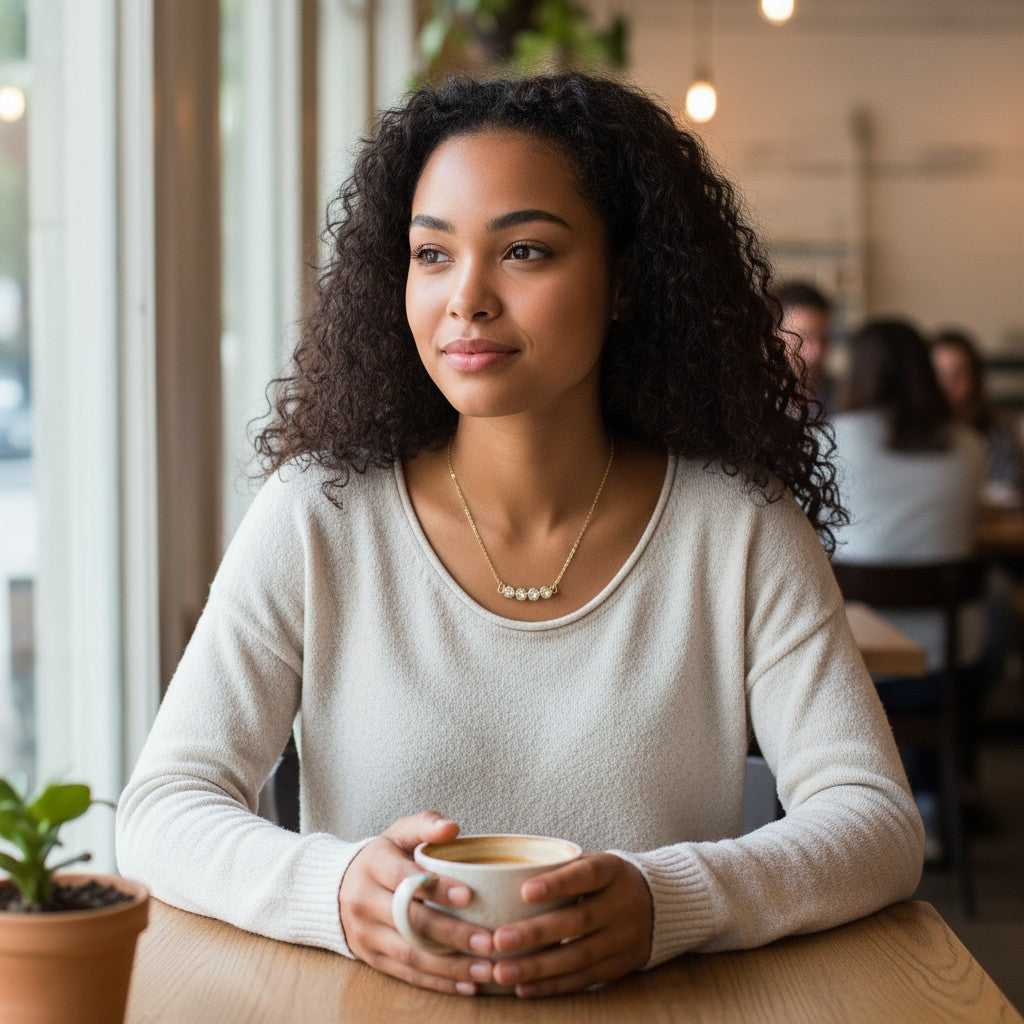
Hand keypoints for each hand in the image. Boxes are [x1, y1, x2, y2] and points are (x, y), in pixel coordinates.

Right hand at [338, 811, 495, 994]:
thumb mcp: (399, 833)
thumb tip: (453, 828)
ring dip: (450, 966)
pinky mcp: (372, 958)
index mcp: (373, 865)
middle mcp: (364, 901)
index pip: (405, 879)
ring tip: (485, 969)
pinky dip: (438, 982)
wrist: (340, 888)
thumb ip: (426, 824)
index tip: (469, 896)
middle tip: (488, 940)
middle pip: (410, 922)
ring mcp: (366, 934)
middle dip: (451, 934)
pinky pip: (406, 974)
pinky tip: (468, 983)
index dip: (436, 888)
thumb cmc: (384, 857)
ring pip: (409, 954)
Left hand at [489, 853, 652, 997]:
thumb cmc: (607, 879)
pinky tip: (524, 987)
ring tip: (502, 972)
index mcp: (612, 871)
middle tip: (499, 940)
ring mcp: (623, 939)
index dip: (557, 883)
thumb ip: (561, 867)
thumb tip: (505, 877)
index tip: (524, 891)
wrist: (661, 904)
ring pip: (578, 957)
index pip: (586, 875)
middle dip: (536, 933)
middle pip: (578, 921)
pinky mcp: (620, 966)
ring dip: (538, 967)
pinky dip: (553, 985)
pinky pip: (584, 979)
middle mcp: (621, 905)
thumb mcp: (595, 862)